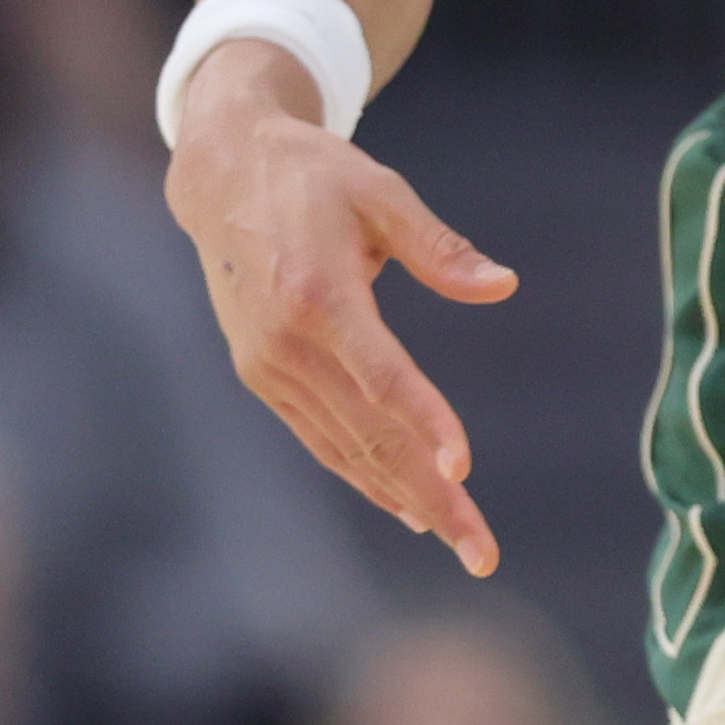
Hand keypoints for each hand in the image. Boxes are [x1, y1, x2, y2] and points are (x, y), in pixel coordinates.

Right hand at [164, 39, 516, 573]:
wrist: (222, 174)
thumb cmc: (313, 176)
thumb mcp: (382, 192)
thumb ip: (440, 247)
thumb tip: (502, 286)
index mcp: (317, 296)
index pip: (380, 376)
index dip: (423, 423)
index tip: (464, 469)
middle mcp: (286, 346)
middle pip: (368, 434)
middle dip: (430, 496)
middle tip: (483, 549)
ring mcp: (268, 368)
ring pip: (344, 449)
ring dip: (403, 497)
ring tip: (460, 539)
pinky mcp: (263, 375)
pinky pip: (321, 437)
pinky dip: (363, 473)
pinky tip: (405, 502)